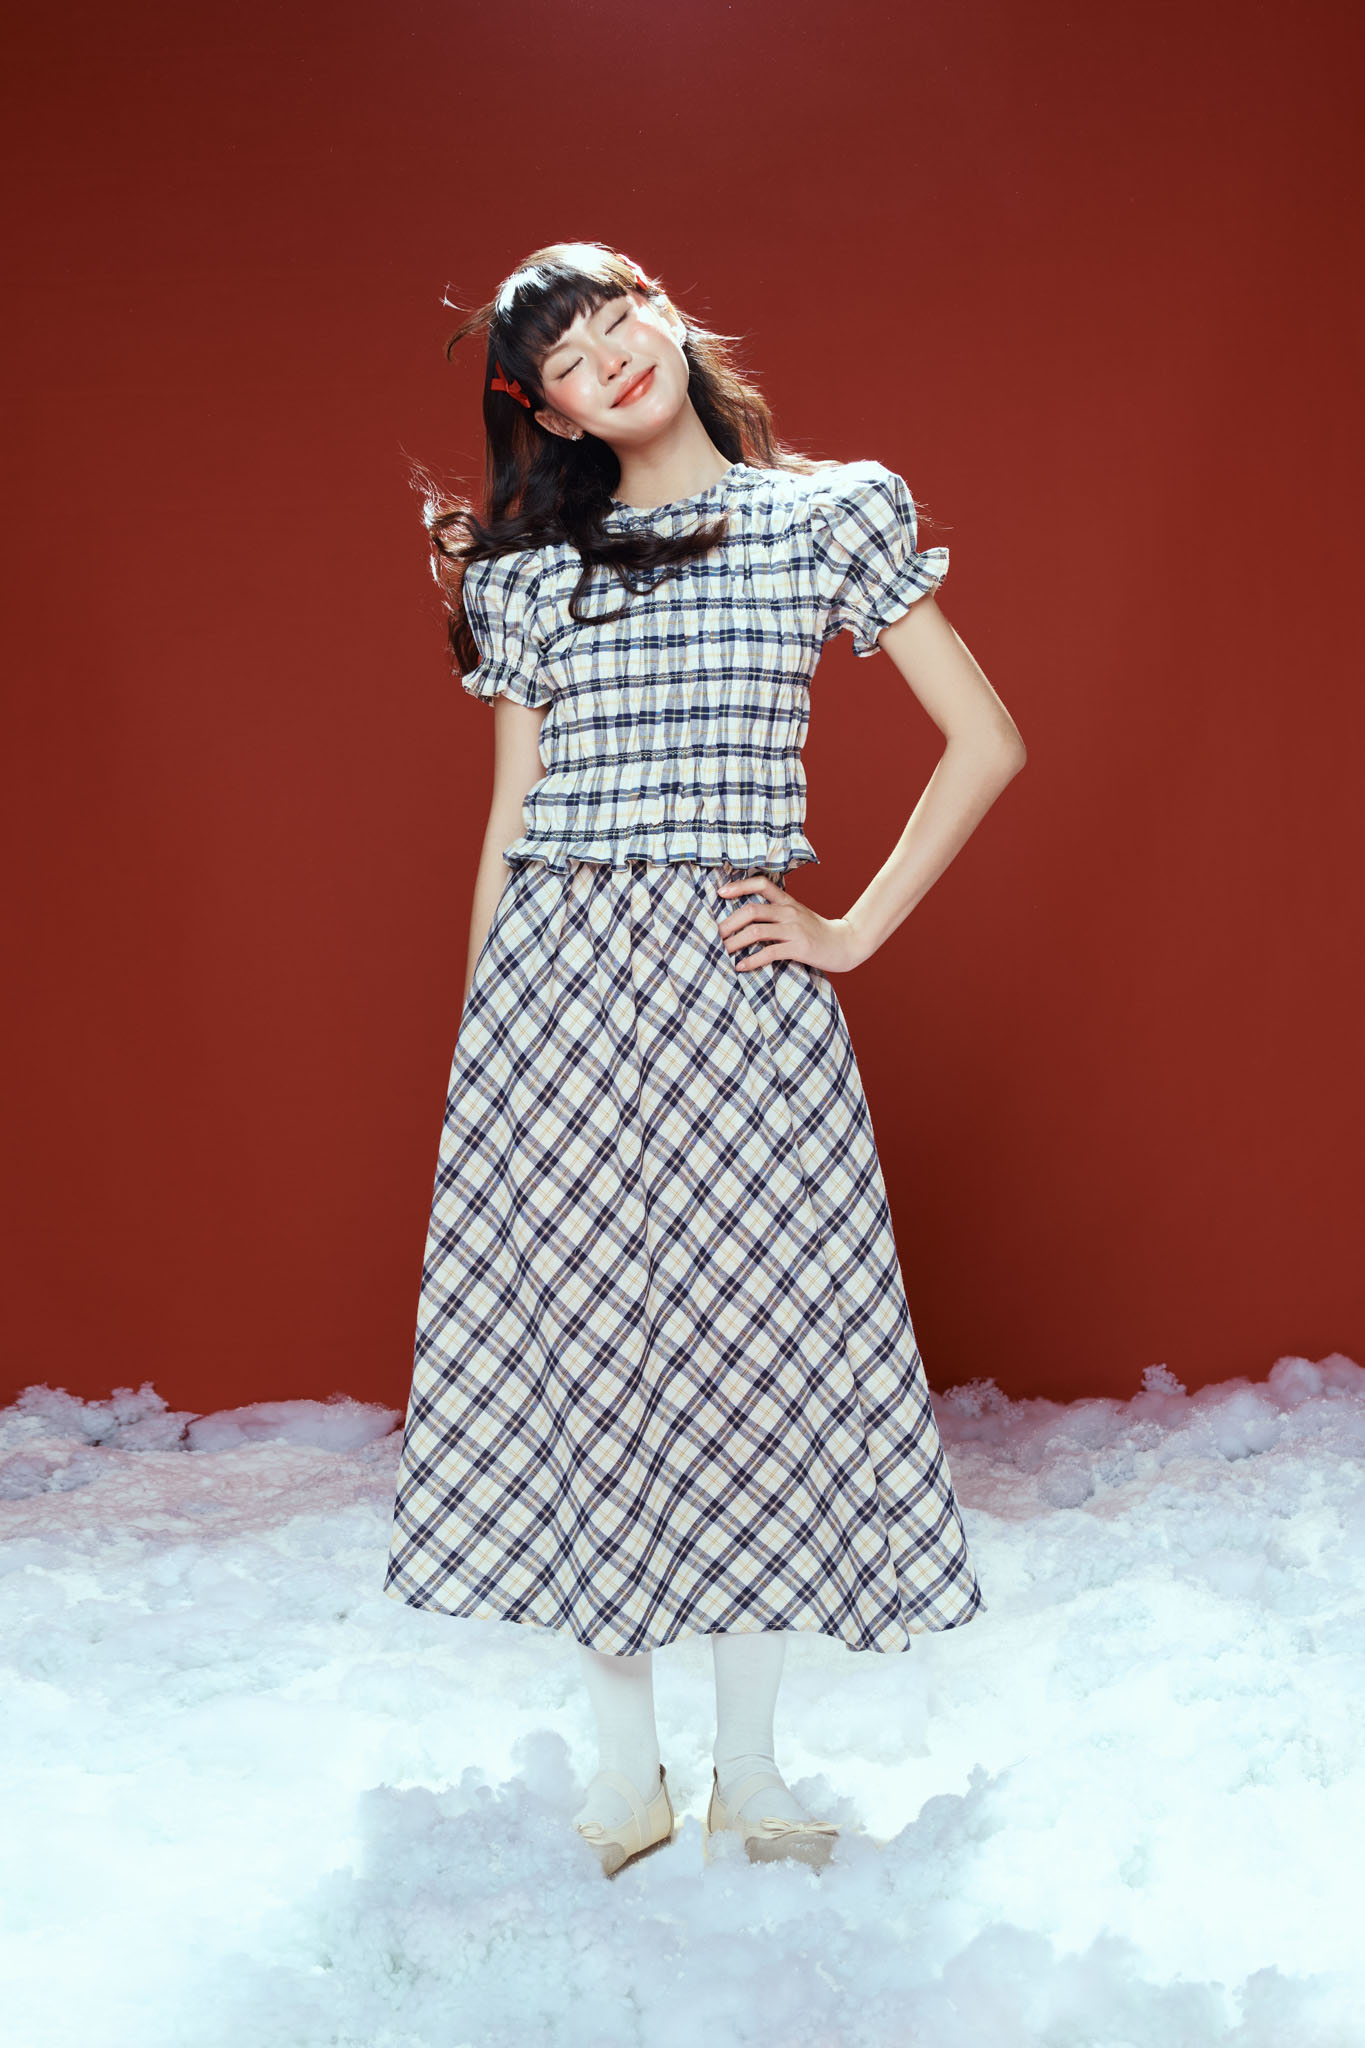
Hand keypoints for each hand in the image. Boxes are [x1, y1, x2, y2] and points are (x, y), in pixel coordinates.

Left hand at [716, 875, 868, 973]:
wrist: (845, 944)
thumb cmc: (816, 932)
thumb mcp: (796, 915)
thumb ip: (775, 913)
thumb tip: (745, 918)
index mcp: (787, 901)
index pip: (761, 883)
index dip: (739, 886)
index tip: (720, 893)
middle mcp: (789, 911)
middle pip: (751, 910)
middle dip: (728, 924)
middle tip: (713, 936)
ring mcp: (794, 929)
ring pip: (756, 931)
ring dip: (734, 943)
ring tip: (721, 952)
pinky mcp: (799, 947)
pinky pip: (769, 952)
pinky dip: (751, 960)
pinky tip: (741, 966)